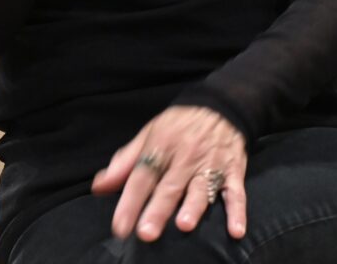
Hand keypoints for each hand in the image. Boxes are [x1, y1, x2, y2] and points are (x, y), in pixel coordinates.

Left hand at [91, 106, 247, 241]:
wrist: (221, 104)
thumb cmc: (179, 125)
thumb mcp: (150, 134)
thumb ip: (125, 162)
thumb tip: (99, 186)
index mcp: (161, 145)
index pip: (142, 175)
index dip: (130, 201)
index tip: (120, 226)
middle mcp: (185, 156)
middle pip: (170, 185)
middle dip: (158, 208)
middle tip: (146, 232)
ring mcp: (211, 164)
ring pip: (201, 188)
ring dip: (194, 206)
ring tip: (185, 224)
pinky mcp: (233, 171)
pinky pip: (236, 192)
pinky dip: (237, 211)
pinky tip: (236, 230)